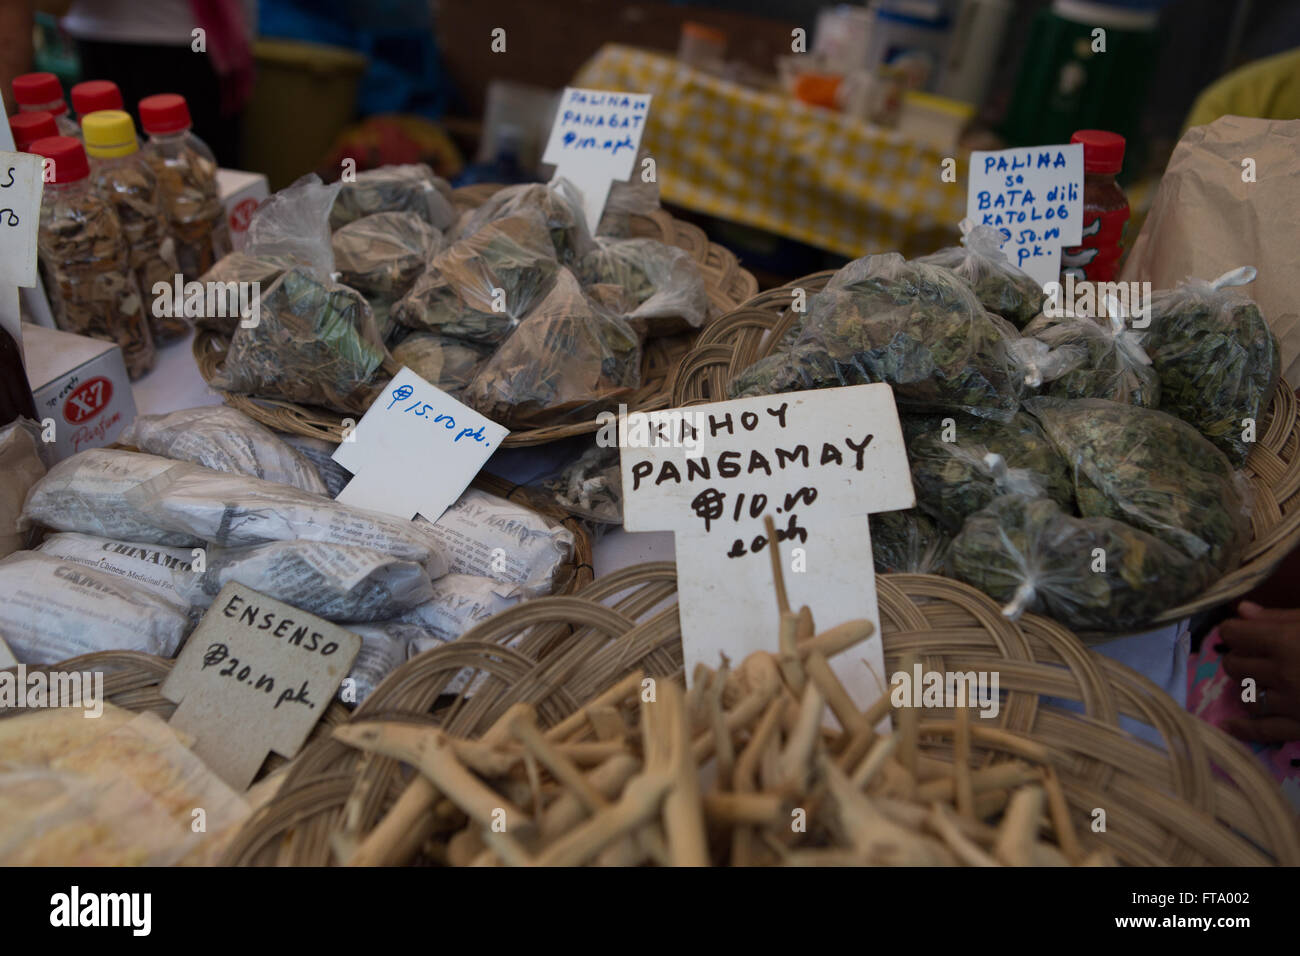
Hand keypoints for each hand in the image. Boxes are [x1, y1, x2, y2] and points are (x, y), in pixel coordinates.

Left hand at [1217, 602, 1299, 743]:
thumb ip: (1280, 617)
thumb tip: (1242, 610)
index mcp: (1285, 642)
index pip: (1234, 634)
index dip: (1236, 632)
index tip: (1244, 632)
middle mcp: (1283, 674)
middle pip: (1234, 666)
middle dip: (1240, 658)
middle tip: (1256, 656)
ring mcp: (1291, 704)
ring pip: (1246, 697)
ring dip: (1249, 688)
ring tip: (1262, 681)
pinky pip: (1264, 732)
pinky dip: (1245, 730)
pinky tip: (1231, 726)